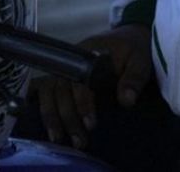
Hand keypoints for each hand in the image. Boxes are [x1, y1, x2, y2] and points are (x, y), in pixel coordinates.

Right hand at [31, 24, 151, 149]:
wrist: (129, 38)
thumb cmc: (134, 48)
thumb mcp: (140, 59)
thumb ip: (134, 78)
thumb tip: (126, 101)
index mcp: (89, 53)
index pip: (79, 80)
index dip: (82, 103)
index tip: (91, 124)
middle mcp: (71, 61)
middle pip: (60, 89)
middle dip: (67, 118)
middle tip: (79, 140)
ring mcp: (65, 68)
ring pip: (49, 92)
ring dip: (52, 117)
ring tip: (57, 139)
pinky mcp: (64, 76)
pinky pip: (46, 91)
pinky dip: (41, 105)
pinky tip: (39, 122)